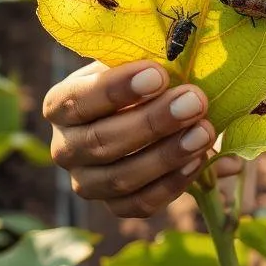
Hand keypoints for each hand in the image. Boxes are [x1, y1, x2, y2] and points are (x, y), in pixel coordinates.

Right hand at [42, 59, 242, 218]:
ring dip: (167, 155)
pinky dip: (171, 184)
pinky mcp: (113, 206)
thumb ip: (150, 61)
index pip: (78, 100)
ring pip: (120, 178)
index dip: (116, 89)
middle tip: (194, 102)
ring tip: (204, 132)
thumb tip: (183, 58)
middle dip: (153, 122)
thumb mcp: (137, 64)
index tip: (158, 75)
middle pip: (102, 142)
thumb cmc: (141, 81)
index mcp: (61, 105)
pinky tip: (199, 161)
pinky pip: (139, 204)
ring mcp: (87, 182)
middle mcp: (65, 147)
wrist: (148, 115)